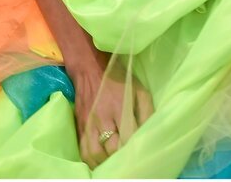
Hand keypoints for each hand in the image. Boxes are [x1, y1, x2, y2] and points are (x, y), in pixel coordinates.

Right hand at [67, 54, 152, 169]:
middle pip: (111, 148)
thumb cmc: (119, 79)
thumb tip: (151, 132)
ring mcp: (88, 123)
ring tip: (113, 162)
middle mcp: (102, 117)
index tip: (139, 151)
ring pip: (94, 154)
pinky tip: (100, 161)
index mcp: (120, 106)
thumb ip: (147, 111)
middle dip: (120, 156)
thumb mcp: (139, 89)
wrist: (90, 69)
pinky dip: (91, 161)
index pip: (128, 136)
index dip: (134, 147)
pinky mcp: (79, 127)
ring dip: (105, 162)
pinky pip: (83, 151)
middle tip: (127, 157)